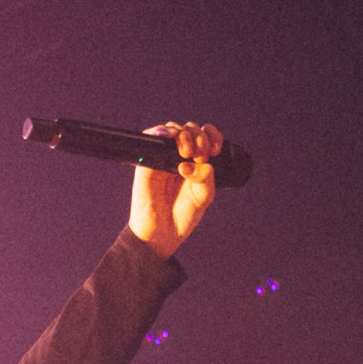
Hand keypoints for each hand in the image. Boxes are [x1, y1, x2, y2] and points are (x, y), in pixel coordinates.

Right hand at [127, 121, 220, 257]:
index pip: (206, 137)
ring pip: (173, 129)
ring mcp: (163, 158)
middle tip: (200, 155)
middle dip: (200, 137)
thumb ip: (206, 176)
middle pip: (191, 129)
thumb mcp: (203, 196)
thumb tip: (192, 162)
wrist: (162, 234)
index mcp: (196, 162)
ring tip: (187, 152)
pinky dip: (159, 131)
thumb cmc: (182, 216)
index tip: (215, 150)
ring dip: (184, 134)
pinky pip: (150, 136)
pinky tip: (169, 136)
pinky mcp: (146, 161)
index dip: (213, 136)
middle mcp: (180, 157)